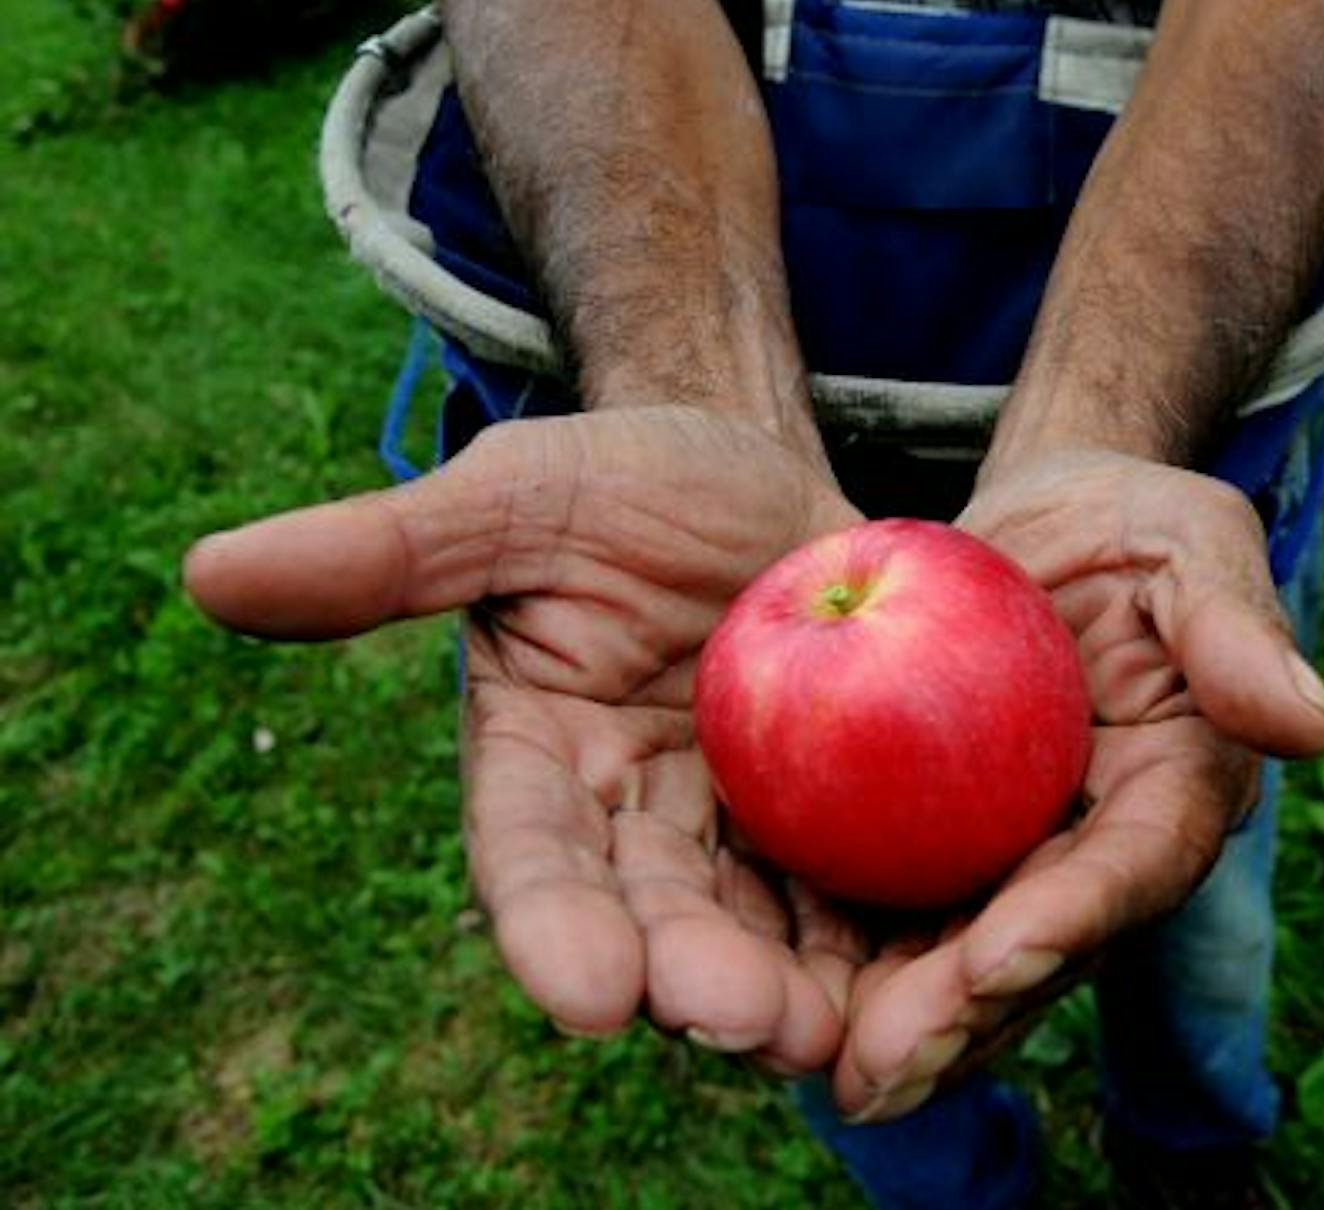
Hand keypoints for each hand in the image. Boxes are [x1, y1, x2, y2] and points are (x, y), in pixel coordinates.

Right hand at [183, 406, 866, 1071]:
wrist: (758, 468)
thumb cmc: (622, 479)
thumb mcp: (517, 496)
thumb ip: (389, 551)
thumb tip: (209, 571)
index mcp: (544, 767)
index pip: (535, 859)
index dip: (554, 927)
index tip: (585, 993)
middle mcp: (639, 821)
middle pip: (661, 919)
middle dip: (698, 977)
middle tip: (744, 1019)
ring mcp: (747, 826)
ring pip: (768, 927)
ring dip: (799, 988)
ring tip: (837, 1031)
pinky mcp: (845, 814)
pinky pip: (869, 887)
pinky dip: (896, 934)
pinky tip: (938, 971)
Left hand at [826, 449, 1323, 1120]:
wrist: (1036, 532)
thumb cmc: (1128, 520)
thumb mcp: (1189, 538)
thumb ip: (1234, 628)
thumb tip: (1314, 727)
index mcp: (1182, 786)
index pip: (1137, 863)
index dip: (1073, 916)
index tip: (997, 956)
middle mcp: (1106, 848)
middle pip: (1045, 945)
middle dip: (971, 1011)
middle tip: (887, 1063)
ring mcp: (1025, 860)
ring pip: (970, 956)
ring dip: (911, 1024)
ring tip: (839, 1075)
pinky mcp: (948, 850)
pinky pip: (902, 914)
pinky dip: (851, 964)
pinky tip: (784, 1000)